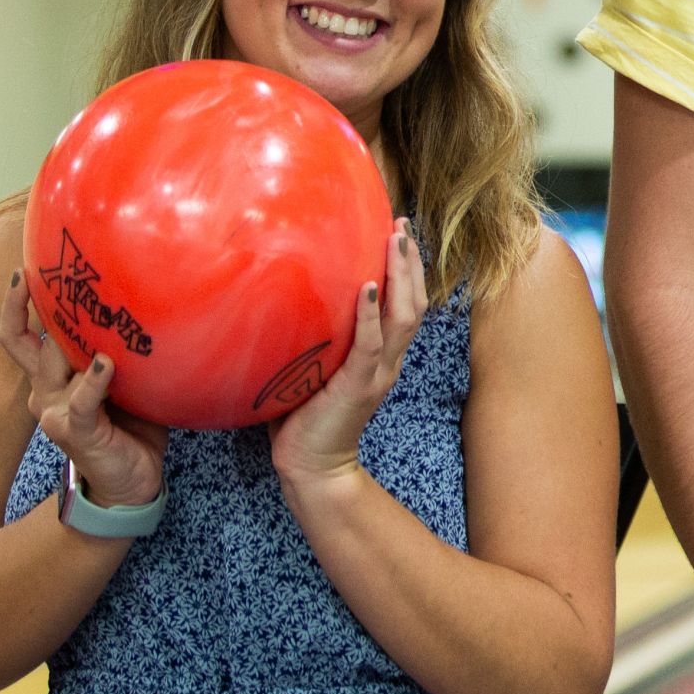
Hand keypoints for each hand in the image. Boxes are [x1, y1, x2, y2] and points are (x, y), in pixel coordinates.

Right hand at [0, 271, 167, 508]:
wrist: (130, 482)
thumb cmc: (130, 425)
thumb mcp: (124, 379)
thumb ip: (118, 348)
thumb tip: (140, 302)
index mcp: (51, 378)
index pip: (20, 335)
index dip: (15, 303)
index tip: (22, 269)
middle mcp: (44, 391)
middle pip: (23, 342)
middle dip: (26, 306)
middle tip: (41, 273)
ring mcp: (54, 411)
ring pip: (51, 363)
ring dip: (72, 337)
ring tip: (91, 309)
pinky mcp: (75, 430)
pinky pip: (81, 399)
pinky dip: (94, 379)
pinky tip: (107, 363)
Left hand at [269, 219, 432, 491]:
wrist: (313, 467)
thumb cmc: (304, 420)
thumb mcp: (312, 371)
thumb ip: (311, 340)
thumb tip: (279, 300)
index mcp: (381, 358)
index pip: (404, 307)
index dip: (407, 271)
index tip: (398, 235)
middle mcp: (388, 362)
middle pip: (414, 304)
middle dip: (410, 262)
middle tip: (401, 225)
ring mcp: (377, 373)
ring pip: (404, 317)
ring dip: (402, 275)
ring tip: (395, 242)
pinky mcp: (359, 385)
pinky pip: (372, 343)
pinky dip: (372, 313)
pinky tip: (369, 286)